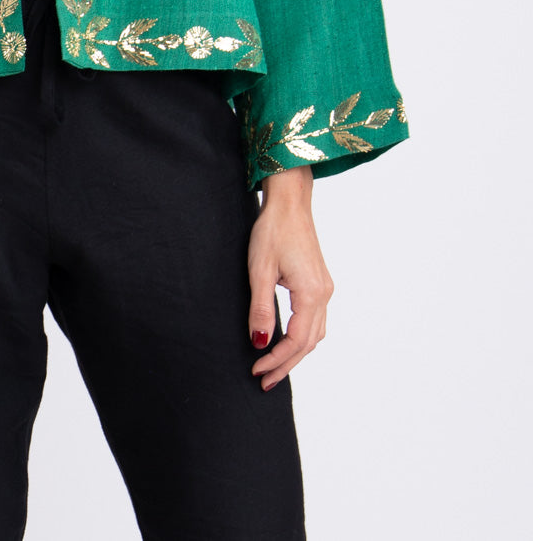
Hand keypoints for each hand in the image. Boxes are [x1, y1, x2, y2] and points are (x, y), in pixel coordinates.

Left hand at [247, 165, 333, 390]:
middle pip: (309, 343)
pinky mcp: (320, 282)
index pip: (296, 341)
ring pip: (315, 334)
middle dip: (286, 364)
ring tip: (274, 367)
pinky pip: (315, 320)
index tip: (256, 369)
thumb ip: (261, 309)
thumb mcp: (259, 270)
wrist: (290, 202)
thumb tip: (260, 343)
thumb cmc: (273, 230)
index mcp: (312, 294)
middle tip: (264, 380)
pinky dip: (302, 337)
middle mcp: (325, 294)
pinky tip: (287, 341)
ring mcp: (325, 288)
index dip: (276, 360)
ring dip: (295, 353)